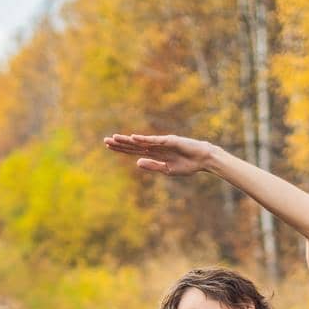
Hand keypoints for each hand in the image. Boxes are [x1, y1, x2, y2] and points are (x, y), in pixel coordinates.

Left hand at [103, 133, 217, 176]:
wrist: (203, 160)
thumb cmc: (188, 165)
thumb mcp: (167, 170)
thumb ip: (152, 166)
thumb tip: (136, 162)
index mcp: (155, 154)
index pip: (135, 150)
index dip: (122, 148)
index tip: (109, 146)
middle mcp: (156, 146)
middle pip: (134, 145)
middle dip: (120, 143)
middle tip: (105, 141)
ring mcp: (162, 143)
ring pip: (141, 142)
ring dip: (127, 140)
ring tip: (114, 138)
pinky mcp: (169, 141)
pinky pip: (154, 141)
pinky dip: (143, 139)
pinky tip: (133, 138)